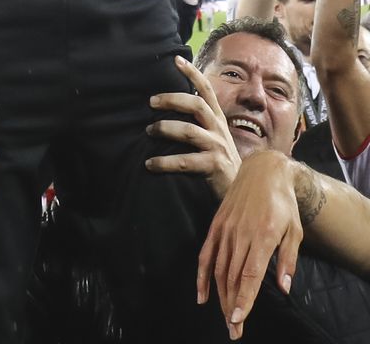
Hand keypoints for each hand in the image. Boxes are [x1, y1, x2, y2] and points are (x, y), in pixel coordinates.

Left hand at [145, 56, 240, 200]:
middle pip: (196, 104)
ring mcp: (218, 147)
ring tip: (147, 131)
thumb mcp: (213, 138)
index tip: (177, 59)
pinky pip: (185, 161)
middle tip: (151, 101)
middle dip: (172, 99)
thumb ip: (198, 123)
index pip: (207, 90)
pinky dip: (164, 162)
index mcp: (217, 119)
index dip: (193, 73)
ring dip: (164, 129)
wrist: (242, 193)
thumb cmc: (220, 163)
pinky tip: (150, 164)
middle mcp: (219, 130)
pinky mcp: (214, 166)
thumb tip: (169, 109)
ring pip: (188, 131)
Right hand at [197, 151, 300, 339]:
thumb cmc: (283, 202)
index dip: (244, 299)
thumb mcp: (295, 230)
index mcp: (264, 235)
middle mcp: (242, 233)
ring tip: (224, 318)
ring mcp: (226, 228)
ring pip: (219, 268)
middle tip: (233, 331)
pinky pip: (206, 252)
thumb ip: (288, 259)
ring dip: (220, 296)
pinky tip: (202, 294)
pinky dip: (202, 274)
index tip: (238, 319)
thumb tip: (284, 288)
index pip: (250, 275)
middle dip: (232, 306)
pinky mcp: (217, 223)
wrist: (263, 170)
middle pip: (233, 277)